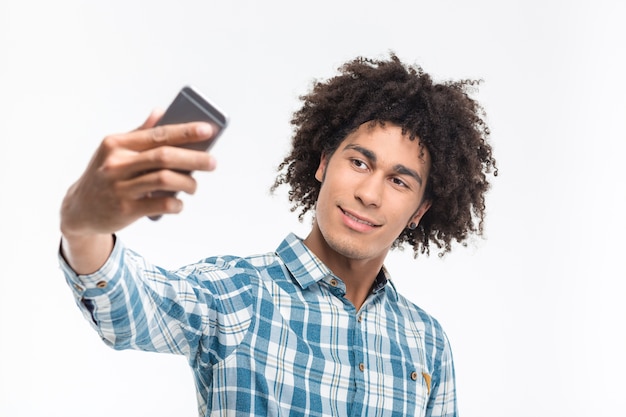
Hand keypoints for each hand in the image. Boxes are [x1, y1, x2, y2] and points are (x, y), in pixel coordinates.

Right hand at [60, 110, 217, 237]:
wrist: (79, 209)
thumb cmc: (105, 176)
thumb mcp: (115, 151)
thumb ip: (139, 133)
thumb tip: (161, 112)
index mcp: (116, 144)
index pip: (158, 134)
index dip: (185, 132)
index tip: (208, 130)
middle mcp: (117, 164)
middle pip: (164, 156)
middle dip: (194, 158)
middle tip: (212, 162)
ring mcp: (120, 187)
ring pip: (165, 180)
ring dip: (187, 183)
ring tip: (194, 186)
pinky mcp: (125, 210)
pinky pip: (161, 204)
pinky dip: (176, 203)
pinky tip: (178, 203)